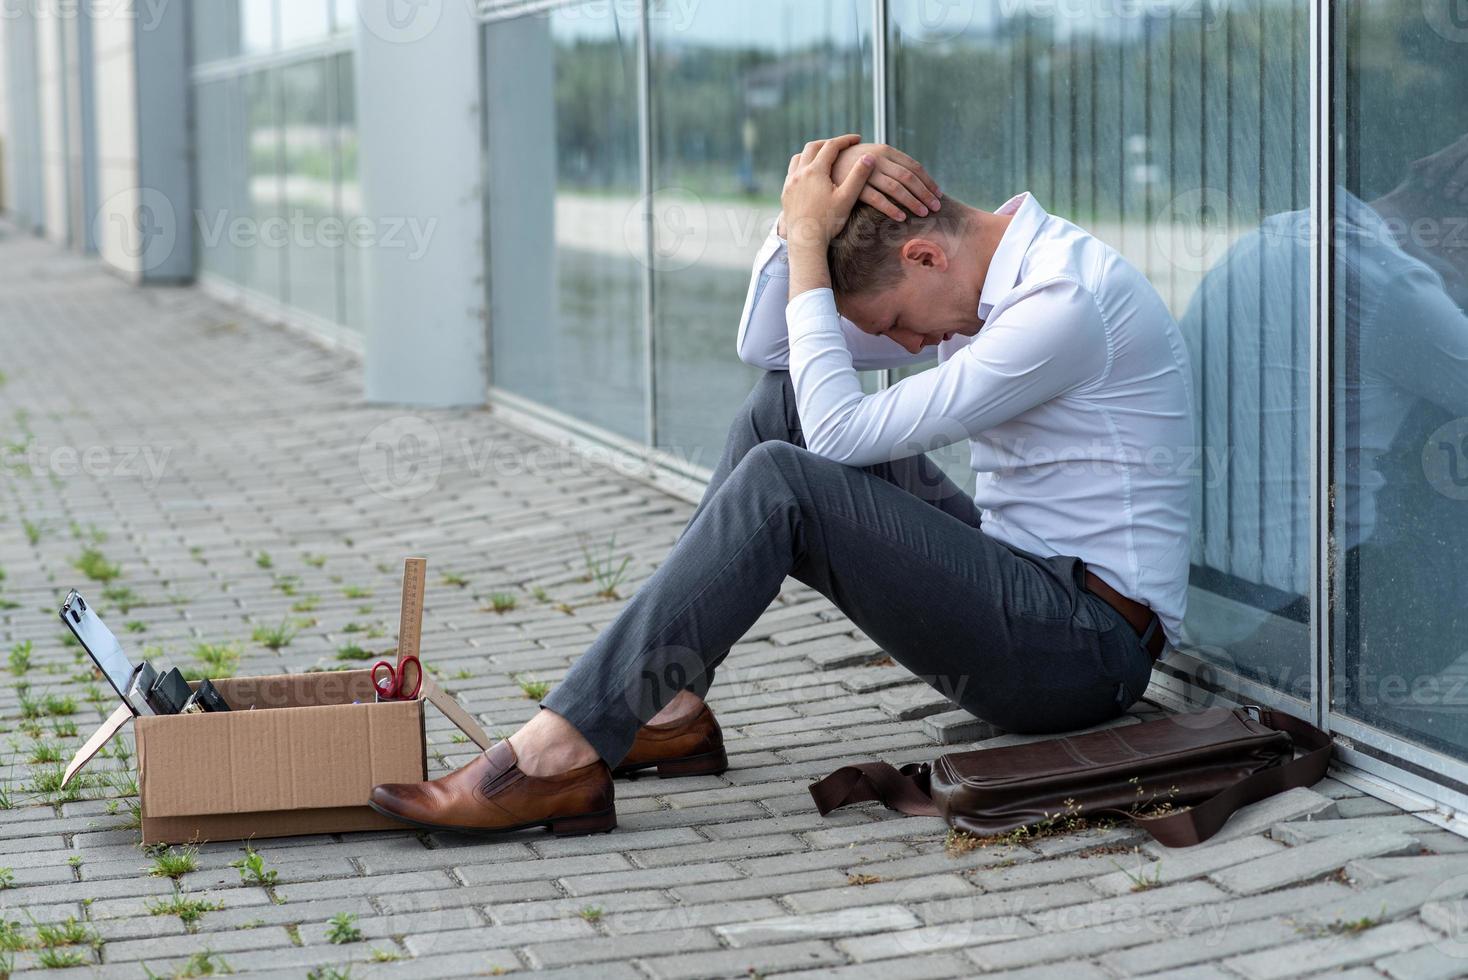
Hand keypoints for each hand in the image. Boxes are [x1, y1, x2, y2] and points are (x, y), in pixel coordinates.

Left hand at [779, 134, 873, 248]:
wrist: (805, 242)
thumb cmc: (828, 222)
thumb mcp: (847, 198)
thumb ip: (859, 176)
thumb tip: (869, 156)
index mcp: (815, 171)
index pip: (832, 146)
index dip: (846, 140)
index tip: (857, 138)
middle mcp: (799, 173)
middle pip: (813, 147)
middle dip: (828, 143)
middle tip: (841, 144)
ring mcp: (790, 183)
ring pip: (799, 157)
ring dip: (812, 152)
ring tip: (824, 155)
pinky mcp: (785, 193)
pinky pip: (792, 171)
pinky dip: (802, 165)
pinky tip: (810, 174)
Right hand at [832, 143, 941, 221]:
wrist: (822, 165)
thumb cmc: (852, 165)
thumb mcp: (873, 157)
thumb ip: (891, 164)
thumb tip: (916, 178)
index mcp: (886, 151)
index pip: (914, 167)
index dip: (929, 182)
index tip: (939, 195)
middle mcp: (878, 159)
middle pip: (909, 178)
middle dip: (925, 194)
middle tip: (937, 208)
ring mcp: (866, 172)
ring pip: (896, 188)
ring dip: (913, 202)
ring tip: (923, 213)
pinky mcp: (854, 186)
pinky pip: (877, 199)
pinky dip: (891, 209)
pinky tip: (901, 218)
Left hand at [1410, 131, 1467, 203]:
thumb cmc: (1467, 152)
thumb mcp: (1456, 150)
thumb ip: (1437, 159)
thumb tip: (1413, 166)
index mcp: (1465, 143)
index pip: (1448, 156)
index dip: (1436, 170)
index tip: (1427, 184)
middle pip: (1466, 166)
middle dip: (1456, 180)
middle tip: (1446, 195)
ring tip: (1460, 201)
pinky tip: (1466, 207)